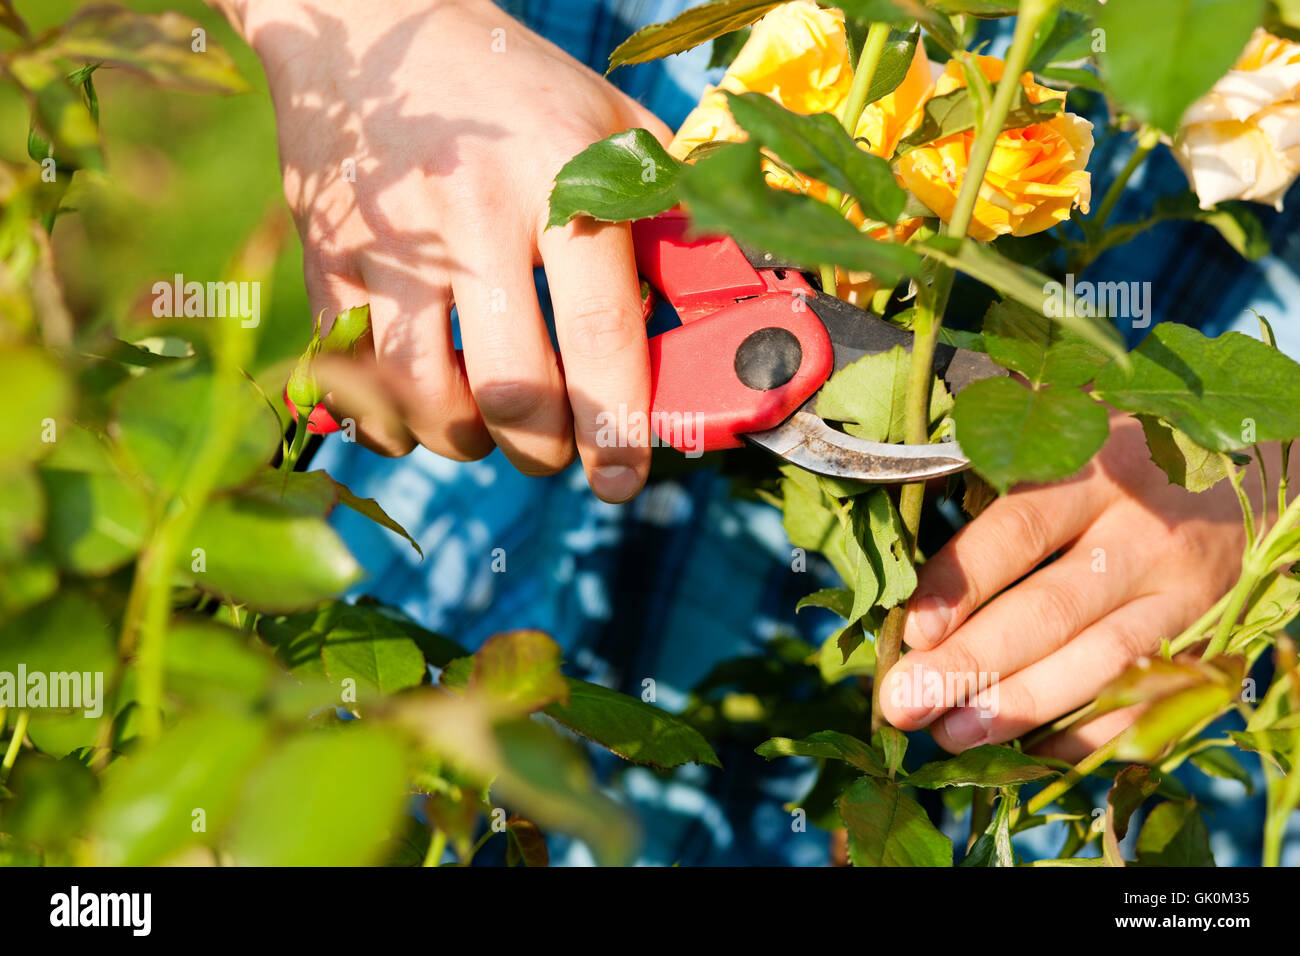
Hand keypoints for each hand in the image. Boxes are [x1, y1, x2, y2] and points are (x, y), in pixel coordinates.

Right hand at [223, 0, 671, 500]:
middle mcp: (475, 210)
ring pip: (425, 399)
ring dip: (465, 440)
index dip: (619, 428)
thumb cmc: (516, 91)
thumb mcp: (613, 130)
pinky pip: (354, 379)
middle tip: (553, 448)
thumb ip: (675, 219)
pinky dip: (391, 419)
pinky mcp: (326, 254)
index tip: (624, 479)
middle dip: (543, 451)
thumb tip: (736, 308)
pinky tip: (419, 405)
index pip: (601, 335)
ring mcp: (391, 236)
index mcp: (563, 178)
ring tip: (485, 424)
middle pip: (514, 392)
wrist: (375, 26)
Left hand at [879, 410, 1264, 759]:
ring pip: (1098, 663)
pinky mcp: (1209, 640)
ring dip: (1019, 707)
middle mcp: (1144, 533)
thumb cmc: (1128, 456)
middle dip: (970, 663)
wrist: (1254, 473)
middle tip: (904, 703)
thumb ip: (994, 480)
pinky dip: (1084, 733)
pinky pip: (1145, 700)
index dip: (960, 584)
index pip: (1017, 531)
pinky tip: (1024, 750)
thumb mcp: (1070, 439)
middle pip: (1050, 610)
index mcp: (1097, 471)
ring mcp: (1183, 594)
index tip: (911, 631)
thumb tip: (902, 550)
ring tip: (951, 735)